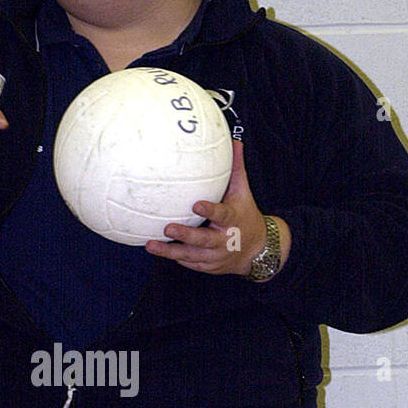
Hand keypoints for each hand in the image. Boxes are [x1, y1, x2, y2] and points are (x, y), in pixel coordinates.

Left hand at [144, 140, 289, 275]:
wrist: (257, 250)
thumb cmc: (245, 214)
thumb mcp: (243, 192)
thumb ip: (236, 168)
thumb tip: (235, 140)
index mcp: (233, 220)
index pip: (222, 214)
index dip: (210, 210)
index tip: (196, 204)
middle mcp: (225, 240)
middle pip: (204, 240)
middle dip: (186, 235)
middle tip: (168, 228)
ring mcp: (216, 257)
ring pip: (192, 256)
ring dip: (170, 252)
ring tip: (150, 245)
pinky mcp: (208, 267)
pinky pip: (190, 263)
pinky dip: (175, 258)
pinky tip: (158, 250)